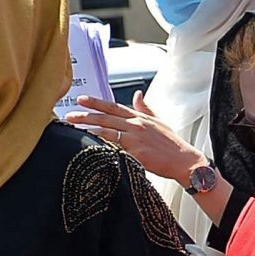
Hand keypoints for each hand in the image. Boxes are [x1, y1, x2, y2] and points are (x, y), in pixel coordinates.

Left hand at [64, 91, 208, 184]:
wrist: (184, 160)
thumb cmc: (172, 145)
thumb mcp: (159, 121)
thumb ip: (145, 108)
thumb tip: (137, 95)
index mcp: (139, 117)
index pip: (113, 107)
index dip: (96, 102)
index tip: (81, 99)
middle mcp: (136, 124)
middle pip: (106, 117)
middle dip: (86, 115)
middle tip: (70, 115)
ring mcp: (136, 137)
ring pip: (107, 130)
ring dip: (89, 129)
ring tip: (75, 129)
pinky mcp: (137, 151)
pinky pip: (115, 147)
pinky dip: (102, 145)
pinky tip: (90, 145)